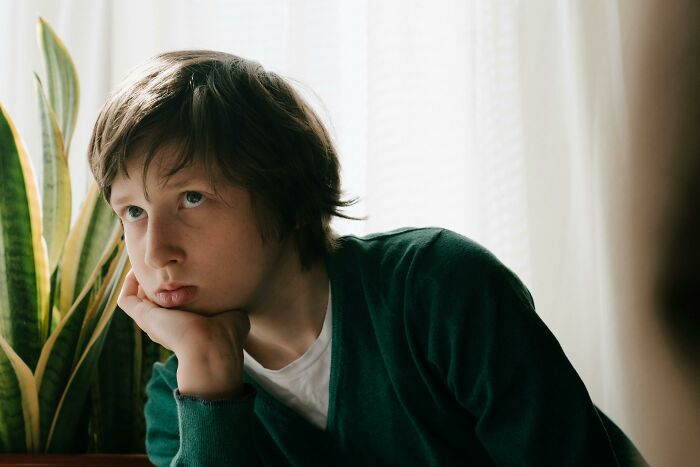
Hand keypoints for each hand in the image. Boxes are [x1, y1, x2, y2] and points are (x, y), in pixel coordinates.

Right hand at [118, 269, 250, 399]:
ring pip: (138, 299)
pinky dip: (129, 283)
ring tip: (146, 260)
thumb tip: (238, 297)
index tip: (183, 268)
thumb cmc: (227, 334)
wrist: (212, 346)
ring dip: (140, 279)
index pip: (175, 304)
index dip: (175, 286)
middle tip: (162, 261)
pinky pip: (126, 300)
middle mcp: (167, 325)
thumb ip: (231, 303)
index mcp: (186, 326)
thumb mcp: (234, 314)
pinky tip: (138, 268)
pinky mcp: (144, 318)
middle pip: (153, 300)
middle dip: (156, 280)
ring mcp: (153, 323)